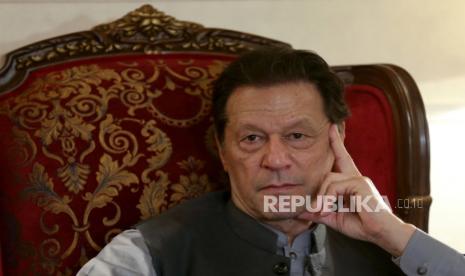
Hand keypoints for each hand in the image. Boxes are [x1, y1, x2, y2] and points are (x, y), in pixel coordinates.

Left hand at [298, 124, 415, 256]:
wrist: (382, 233)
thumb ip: (319, 212)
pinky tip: (329, 209)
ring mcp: (359, 178)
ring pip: (329, 179)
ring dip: (322, 197)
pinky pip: (335, 186)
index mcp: (351, 183)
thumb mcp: (334, 218)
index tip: (331, 128)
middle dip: (323, 178)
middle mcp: (355, 177)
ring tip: (323, 211)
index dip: (336, 143)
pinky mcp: (360, 183)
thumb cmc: (362, 225)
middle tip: (319, 194)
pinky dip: (328, 199)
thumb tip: (300, 211)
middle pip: (331, 169)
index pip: (342, 158)